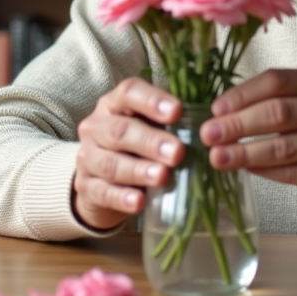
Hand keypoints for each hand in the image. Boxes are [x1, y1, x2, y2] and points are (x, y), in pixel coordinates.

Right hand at [72, 78, 184, 230]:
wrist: (103, 179)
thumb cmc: (135, 146)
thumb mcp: (150, 127)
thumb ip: (171, 123)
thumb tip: (210, 126)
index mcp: (114, 104)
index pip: (129, 93)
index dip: (152, 100)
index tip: (178, 111)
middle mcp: (96, 127)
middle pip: (120, 130)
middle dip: (151, 142)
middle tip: (177, 152)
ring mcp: (87, 158)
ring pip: (110, 163)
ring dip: (138, 170)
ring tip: (161, 177)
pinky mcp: (86, 187)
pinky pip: (102, 192)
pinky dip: (121, 198)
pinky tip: (139, 202)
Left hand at [200, 69, 296, 205]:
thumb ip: (284, 100)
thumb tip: (227, 113)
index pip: (276, 81)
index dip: (241, 95)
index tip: (215, 108)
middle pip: (277, 113)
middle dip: (237, 124)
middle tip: (208, 134)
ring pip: (282, 147)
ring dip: (244, 153)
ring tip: (218, 157)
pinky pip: (293, 173)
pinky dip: (265, 171)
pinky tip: (247, 169)